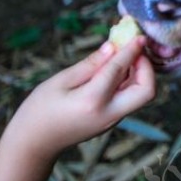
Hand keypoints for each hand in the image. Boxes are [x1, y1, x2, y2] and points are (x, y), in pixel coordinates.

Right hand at [1, 36, 156, 165]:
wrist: (33, 144)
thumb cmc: (39, 110)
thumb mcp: (59, 81)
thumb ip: (90, 64)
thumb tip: (112, 46)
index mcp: (92, 101)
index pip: (119, 70)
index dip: (131, 50)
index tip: (139, 36)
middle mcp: (108, 113)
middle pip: (146, 91)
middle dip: (147, 67)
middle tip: (134, 50)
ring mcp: (112, 120)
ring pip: (141, 96)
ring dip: (140, 73)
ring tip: (126, 53)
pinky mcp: (110, 121)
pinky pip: (129, 99)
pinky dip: (130, 81)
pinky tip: (117, 68)